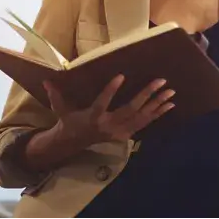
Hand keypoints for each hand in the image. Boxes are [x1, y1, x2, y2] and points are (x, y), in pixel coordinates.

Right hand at [44, 75, 174, 147]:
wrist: (75, 142)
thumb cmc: (69, 120)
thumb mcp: (60, 108)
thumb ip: (56, 94)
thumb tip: (47, 79)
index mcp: (93, 117)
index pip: (102, 103)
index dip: (111, 91)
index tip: (121, 76)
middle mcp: (108, 125)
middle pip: (130, 110)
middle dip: (146, 95)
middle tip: (160, 81)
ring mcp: (119, 131)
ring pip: (142, 117)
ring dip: (157, 104)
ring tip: (171, 92)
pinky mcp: (126, 134)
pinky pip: (145, 124)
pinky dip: (158, 114)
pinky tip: (170, 105)